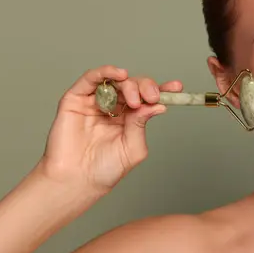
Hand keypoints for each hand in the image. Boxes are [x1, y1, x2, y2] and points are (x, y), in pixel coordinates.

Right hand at [39, 65, 181, 194]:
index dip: (163, 91)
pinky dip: (106, 72)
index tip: (177, 87)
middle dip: (147, 88)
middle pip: (134, 87)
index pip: (148, 100)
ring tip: (135, 98)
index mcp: (130, 119)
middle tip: (152, 97)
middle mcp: (113, 107)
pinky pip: (91, 78)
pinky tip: (119, 75)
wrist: (77, 180)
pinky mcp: (76, 99)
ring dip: (129, 84)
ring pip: (116, 81)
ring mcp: (95, 102)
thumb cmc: (104, 169)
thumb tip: (158, 105)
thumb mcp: (133, 148)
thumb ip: (141, 125)